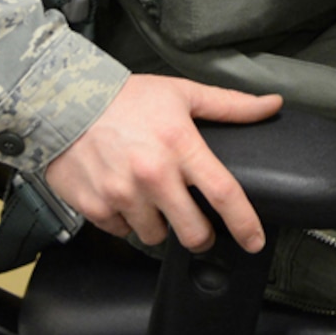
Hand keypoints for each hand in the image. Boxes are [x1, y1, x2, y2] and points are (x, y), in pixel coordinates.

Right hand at [44, 74, 281, 252]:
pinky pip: (122, 231)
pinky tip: (124, 196)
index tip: (254, 240)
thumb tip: (271, 105)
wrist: (64, 101)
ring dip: (159, 224)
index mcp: (180, 146)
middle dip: (201, 235)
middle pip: (193, 231)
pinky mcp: (95, 207)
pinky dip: (127, 220)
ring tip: (152, 198)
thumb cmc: (126, 97)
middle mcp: (153, 175)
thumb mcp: (182, 94)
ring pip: (155, 235)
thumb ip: (230, 106)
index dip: (245, 223)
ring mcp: (123, 194)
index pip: (223, 193)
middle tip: (198, 225)